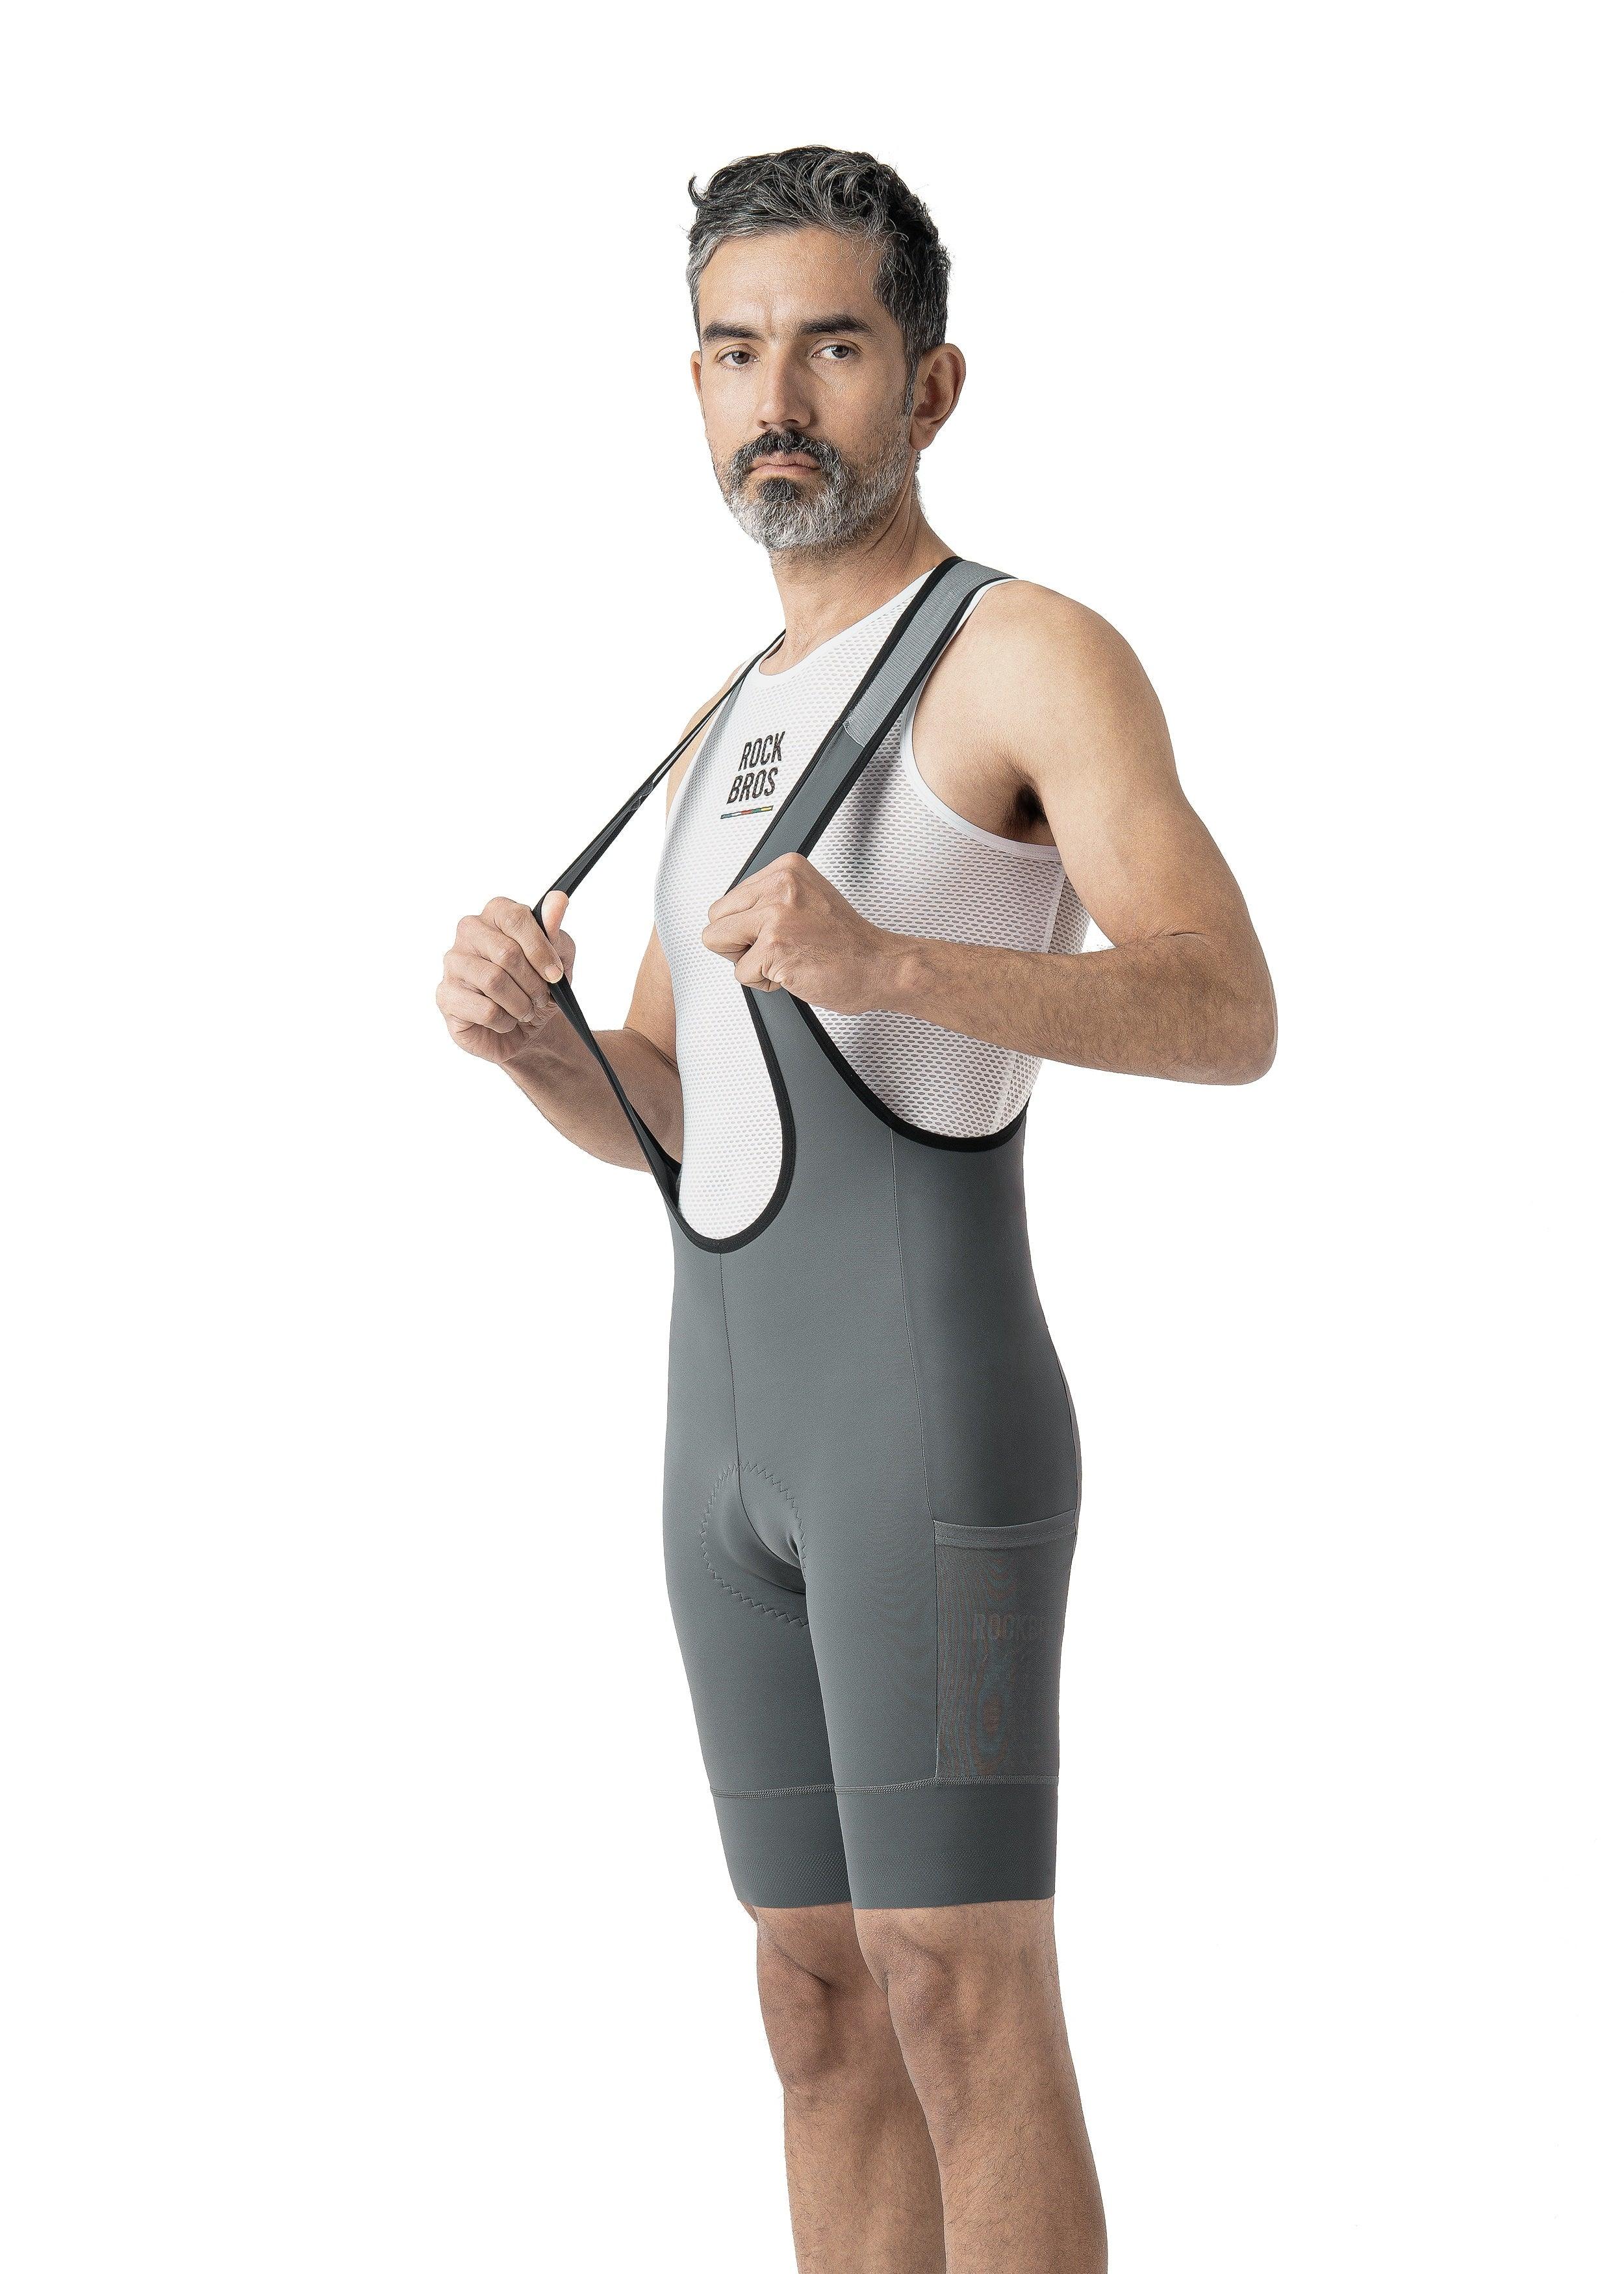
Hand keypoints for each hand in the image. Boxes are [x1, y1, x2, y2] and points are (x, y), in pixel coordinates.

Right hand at [437, 892, 575, 1064]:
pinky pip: (484, 1009)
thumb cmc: (537, 987)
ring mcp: (453, 964)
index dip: (539, 949)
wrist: (525, 1028)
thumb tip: (557, 901)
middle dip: (533, 982)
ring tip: (526, 1011)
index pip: (515, 918)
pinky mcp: (446, 996)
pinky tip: (506, 1021)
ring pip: (493, 981)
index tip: (555, 974)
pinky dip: (505, 1021)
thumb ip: (555, 931)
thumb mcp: (558, 959)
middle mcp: (469, 933)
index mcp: (495, 915)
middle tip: (542, 998)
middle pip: (506, 953)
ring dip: (520, 1004)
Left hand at [699, 854, 900, 1014]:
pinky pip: (740, 973)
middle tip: (777, 948)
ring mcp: (776, 915)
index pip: (730, 898)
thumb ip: (770, 898)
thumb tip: (734, 914)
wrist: (881, 966)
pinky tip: (792, 971)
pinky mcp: (773, 946)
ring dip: (748, 961)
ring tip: (785, 958)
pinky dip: (762, 983)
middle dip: (739, 941)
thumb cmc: (848, 943)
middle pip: (717, 918)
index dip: (748, 925)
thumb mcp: (807, 898)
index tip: (778, 931)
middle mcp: (780, 885)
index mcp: (786, 868)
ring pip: (718, 941)